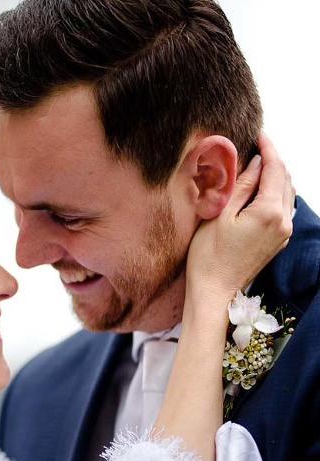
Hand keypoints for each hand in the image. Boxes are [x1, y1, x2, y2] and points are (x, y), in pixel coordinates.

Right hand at [186, 132, 293, 298]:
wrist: (214, 291)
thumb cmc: (208, 256)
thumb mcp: (219, 215)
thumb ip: (240, 186)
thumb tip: (255, 163)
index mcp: (269, 211)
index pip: (275, 169)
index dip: (268, 148)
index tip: (258, 134)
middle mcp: (283, 220)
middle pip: (285, 179)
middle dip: (273, 161)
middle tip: (256, 147)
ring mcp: (283, 232)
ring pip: (287, 193)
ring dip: (275, 177)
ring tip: (257, 166)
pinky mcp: (278, 241)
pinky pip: (283, 208)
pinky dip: (275, 193)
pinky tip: (259, 190)